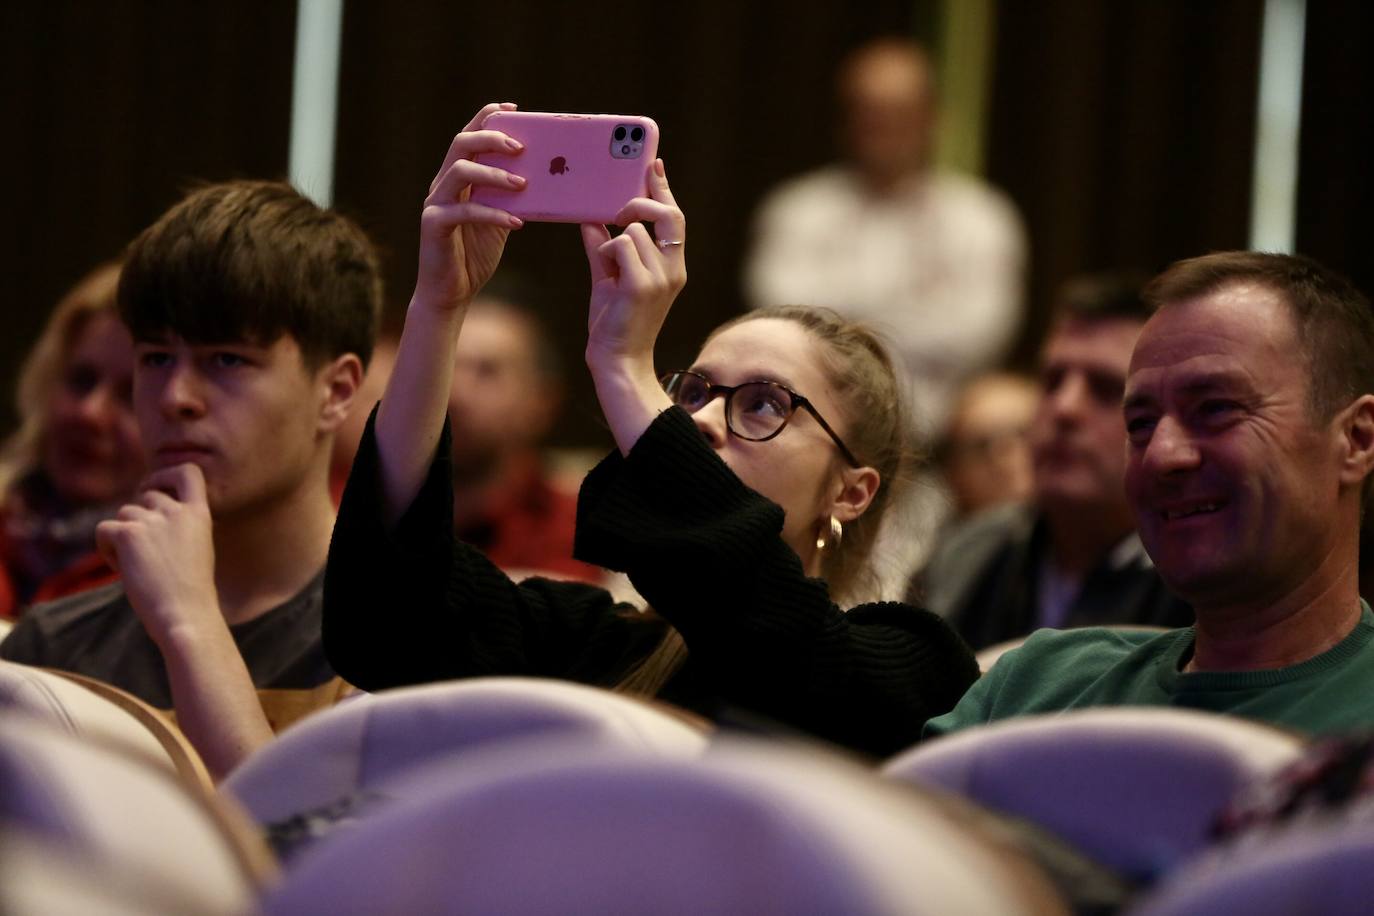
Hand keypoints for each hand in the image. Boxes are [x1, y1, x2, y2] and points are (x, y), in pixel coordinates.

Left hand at [95, 464, 219, 646]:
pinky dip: (106, 549)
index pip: (187, 472)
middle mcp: (177, 512)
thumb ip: (177, 527)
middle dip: (140, 519)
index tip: (156, 489)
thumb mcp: (196, 549)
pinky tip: (123, 570)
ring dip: (123, 537)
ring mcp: (152, 521)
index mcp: (200, 514)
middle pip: (145, 496)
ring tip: (137, 566)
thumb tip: (144, 515)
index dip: (167, 474)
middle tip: (145, 552)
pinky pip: (104, 529)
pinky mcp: (128, 534)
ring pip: (124, 514)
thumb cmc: (191, 594)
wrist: (185, 615)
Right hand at [414, 102, 527, 312]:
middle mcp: (441, 184)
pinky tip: (516, 222)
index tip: (512, 108)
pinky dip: (493, 214)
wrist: (450, 293)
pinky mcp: (433, 225)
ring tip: (523, 184)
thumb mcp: (500, 221)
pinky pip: (464, 211)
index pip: (468, 136)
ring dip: (494, 174)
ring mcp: (434, 203)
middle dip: (491, 139)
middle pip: (461, 144)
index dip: (486, 117)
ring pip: (460, 171)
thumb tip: (545, 180)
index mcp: (456, 178)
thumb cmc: (474, 255)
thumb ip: (512, 199)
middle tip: (521, 148)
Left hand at [580, 159, 686, 377]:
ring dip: (613, 240)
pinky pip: (622, 245)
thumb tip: (590, 217)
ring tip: (607, 266)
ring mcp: (661, 278)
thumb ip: (603, 246)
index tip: (653, 165)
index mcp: (672, 266)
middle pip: (669, 215)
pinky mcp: (643, 285)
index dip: (663, 189)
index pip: (674, 218)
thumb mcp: (608, 276)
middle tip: (618, 208)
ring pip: (635, 230)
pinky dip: (607, 252)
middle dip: (643, 200)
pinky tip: (605, 271)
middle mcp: (674, 269)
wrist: (616, 360)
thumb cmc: (614, 321)